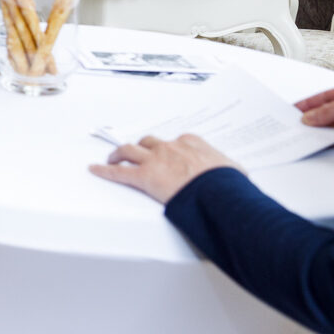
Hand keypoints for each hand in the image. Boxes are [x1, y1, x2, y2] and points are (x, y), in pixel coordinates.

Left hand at [89, 134, 236, 203]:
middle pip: (150, 143)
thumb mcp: (234, 171)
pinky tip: (95, 169)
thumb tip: (237, 175)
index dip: (169, 148)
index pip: (176, 142)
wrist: (218, 192)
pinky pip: (119, 172)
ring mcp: (156, 160)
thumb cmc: (227, 184)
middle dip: (142, 148)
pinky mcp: (145, 177)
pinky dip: (104, 170)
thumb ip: (230, 170)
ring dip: (119, 153)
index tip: (168, 152)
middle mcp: (170, 147)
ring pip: (130, 151)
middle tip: (136, 153)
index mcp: (191, 143)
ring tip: (113, 157)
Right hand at [297, 82, 333, 132]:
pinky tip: (326, 142)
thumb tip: (310, 117)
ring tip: (311, 135)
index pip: (327, 96)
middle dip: (315, 120)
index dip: (310, 102)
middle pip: (331, 113)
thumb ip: (330, 110)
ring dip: (325, 132)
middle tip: (300, 126)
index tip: (295, 109)